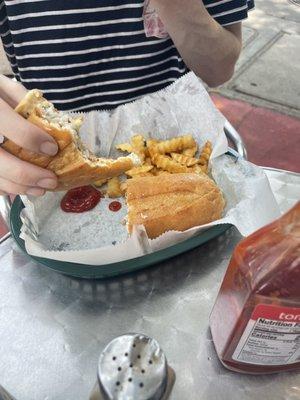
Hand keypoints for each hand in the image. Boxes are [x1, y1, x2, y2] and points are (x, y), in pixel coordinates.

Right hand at [0, 76, 57, 195]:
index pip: (5, 121)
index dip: (30, 138)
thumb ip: (21, 99)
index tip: (52, 149)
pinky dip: (3, 188)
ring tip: (40, 189)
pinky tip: (19, 188)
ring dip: (17, 187)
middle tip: (51, 180)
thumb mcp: (1, 85)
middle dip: (26, 174)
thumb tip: (50, 124)